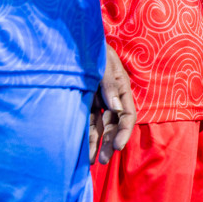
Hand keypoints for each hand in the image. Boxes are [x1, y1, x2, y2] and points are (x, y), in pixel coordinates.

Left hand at [90, 45, 136, 164]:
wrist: (74, 40)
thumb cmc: (93, 49)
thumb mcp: (104, 63)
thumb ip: (109, 85)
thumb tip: (116, 108)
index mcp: (121, 88)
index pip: (127, 115)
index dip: (124, 132)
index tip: (118, 146)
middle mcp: (111, 98)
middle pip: (114, 125)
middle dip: (111, 143)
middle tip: (104, 160)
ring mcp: (96, 101)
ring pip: (100, 126)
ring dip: (97, 143)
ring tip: (92, 162)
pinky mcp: (83, 102)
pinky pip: (86, 121)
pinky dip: (85, 135)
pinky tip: (82, 148)